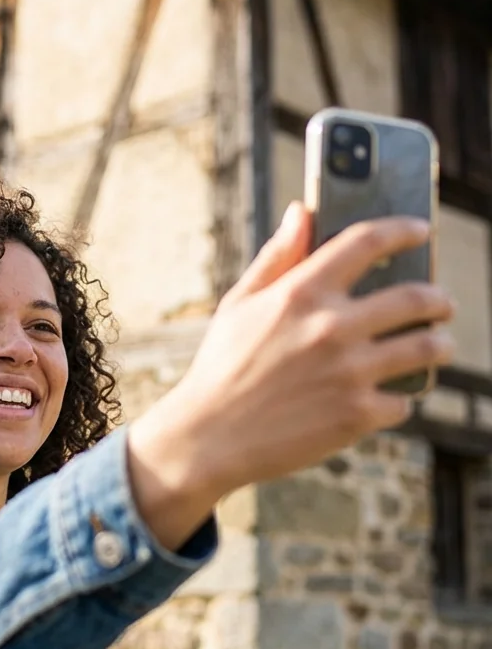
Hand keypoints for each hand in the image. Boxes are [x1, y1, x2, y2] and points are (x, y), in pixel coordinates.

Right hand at [127, 202, 454, 550]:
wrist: (209, 437)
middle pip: (417, 298)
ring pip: (427, 348)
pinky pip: (404, 401)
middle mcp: (331, 327)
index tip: (421, 232)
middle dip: (439, 299)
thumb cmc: (220, 366)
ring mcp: (349, 372)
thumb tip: (300, 211)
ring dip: (440, 345)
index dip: (403, 230)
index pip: (368, 242)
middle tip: (441, 304)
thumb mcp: (239, 304)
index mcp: (300, 293)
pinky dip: (398, 399)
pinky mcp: (358, 415)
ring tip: (437, 346)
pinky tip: (386, 398)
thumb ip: (277, 257)